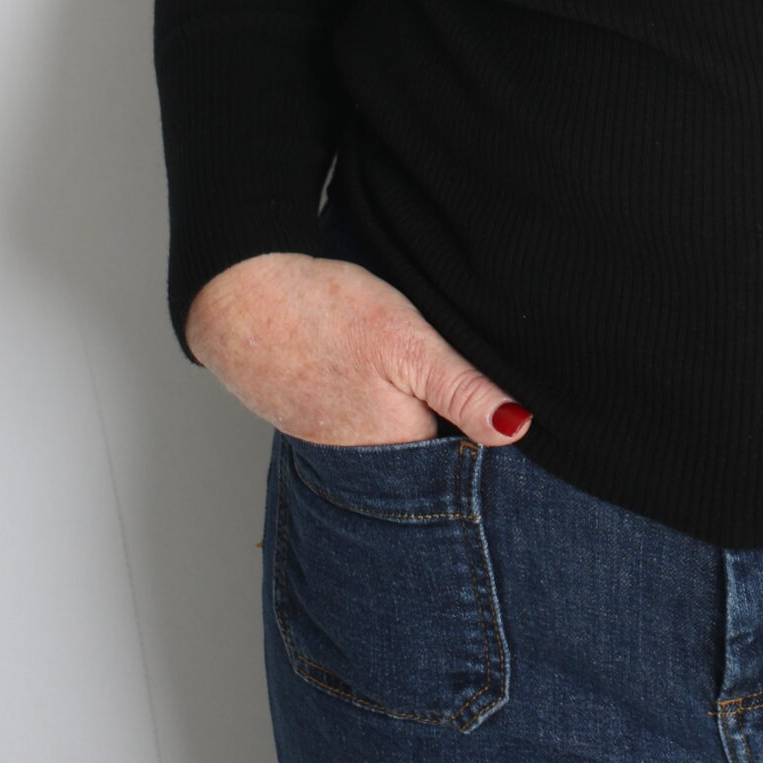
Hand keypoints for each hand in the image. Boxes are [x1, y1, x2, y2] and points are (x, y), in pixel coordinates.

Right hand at [184, 251, 532, 449]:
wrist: (243, 301)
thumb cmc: (328, 314)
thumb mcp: (410, 342)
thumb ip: (464, 390)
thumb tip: (520, 431)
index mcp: (400, 446)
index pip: (467, 454)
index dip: (487, 425)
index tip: (502, 401)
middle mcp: (369, 462)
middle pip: (433, 451)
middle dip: (453, 425)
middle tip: (449, 376)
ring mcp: (338, 448)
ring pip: (400, 439)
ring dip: (415, 415)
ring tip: (414, 378)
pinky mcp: (320, 427)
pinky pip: (367, 428)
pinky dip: (380, 409)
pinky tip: (381, 381)